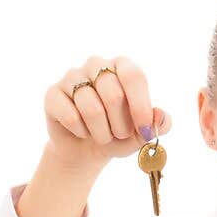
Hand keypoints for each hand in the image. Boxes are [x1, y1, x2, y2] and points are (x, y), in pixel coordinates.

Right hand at [44, 53, 171, 168]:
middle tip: (120, 135)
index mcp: (121, 66)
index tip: (144, 130)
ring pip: (92, 108)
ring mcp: (72, 77)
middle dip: (121, 125)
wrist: (86, 151)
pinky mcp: (53, 94)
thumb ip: (157, 125)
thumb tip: (162, 117)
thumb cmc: (117, 136)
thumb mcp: (141, 134)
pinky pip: (71, 116)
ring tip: (102, 136)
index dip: (140, 105)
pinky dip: (82, 132)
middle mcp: (96, 65)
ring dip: (102, 133)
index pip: (133, 75)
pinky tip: (82, 132)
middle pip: (113, 93)